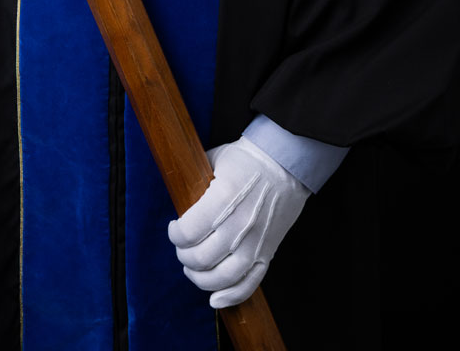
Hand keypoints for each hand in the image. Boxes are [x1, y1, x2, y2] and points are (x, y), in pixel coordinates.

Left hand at [167, 136, 309, 308]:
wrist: (285, 164)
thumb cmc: (247, 160)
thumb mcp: (214, 160)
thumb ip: (195, 182)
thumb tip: (176, 198)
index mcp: (222, 200)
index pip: (187, 232)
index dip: (175, 234)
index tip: (174, 228)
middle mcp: (238, 226)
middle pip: (200, 258)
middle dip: (184, 255)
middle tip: (182, 246)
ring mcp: (254, 243)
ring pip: (221, 277)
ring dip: (200, 278)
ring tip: (192, 269)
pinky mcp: (267, 252)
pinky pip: (249, 284)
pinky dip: (231, 297)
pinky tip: (215, 300)